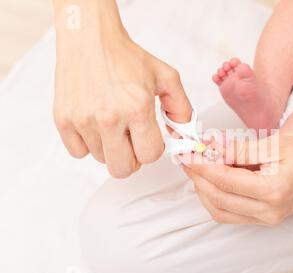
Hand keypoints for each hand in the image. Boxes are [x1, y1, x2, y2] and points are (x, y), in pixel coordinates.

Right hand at [53, 1, 191, 177]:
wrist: (90, 38)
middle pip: (122, 169)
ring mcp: (83, 120)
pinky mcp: (63, 120)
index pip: (149, 156)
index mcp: (137, 108)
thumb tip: (184, 136)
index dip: (152, 149)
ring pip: (101, 159)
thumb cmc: (126, 57)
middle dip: (131, 159)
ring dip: (110, 147)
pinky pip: (78, 152)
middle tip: (131, 141)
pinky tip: (94, 123)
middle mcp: (109, 117)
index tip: (148, 138)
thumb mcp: (166, 78)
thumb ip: (181, 109)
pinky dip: (88, 143)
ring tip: (112, 122)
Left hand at [181, 132, 292, 224]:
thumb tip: (210, 148)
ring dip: (205, 190)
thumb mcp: (276, 143)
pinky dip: (218, 197)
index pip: (224, 180)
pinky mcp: (268, 218)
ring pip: (221, 211)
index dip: (201, 165)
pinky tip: (215, 179)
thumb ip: (240, 149)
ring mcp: (269, 218)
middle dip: (198, 178)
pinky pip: (233, 213)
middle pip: (218, 199)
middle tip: (188, 158)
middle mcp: (270, 211)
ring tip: (198, 167)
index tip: (188, 152)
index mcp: (274, 190)